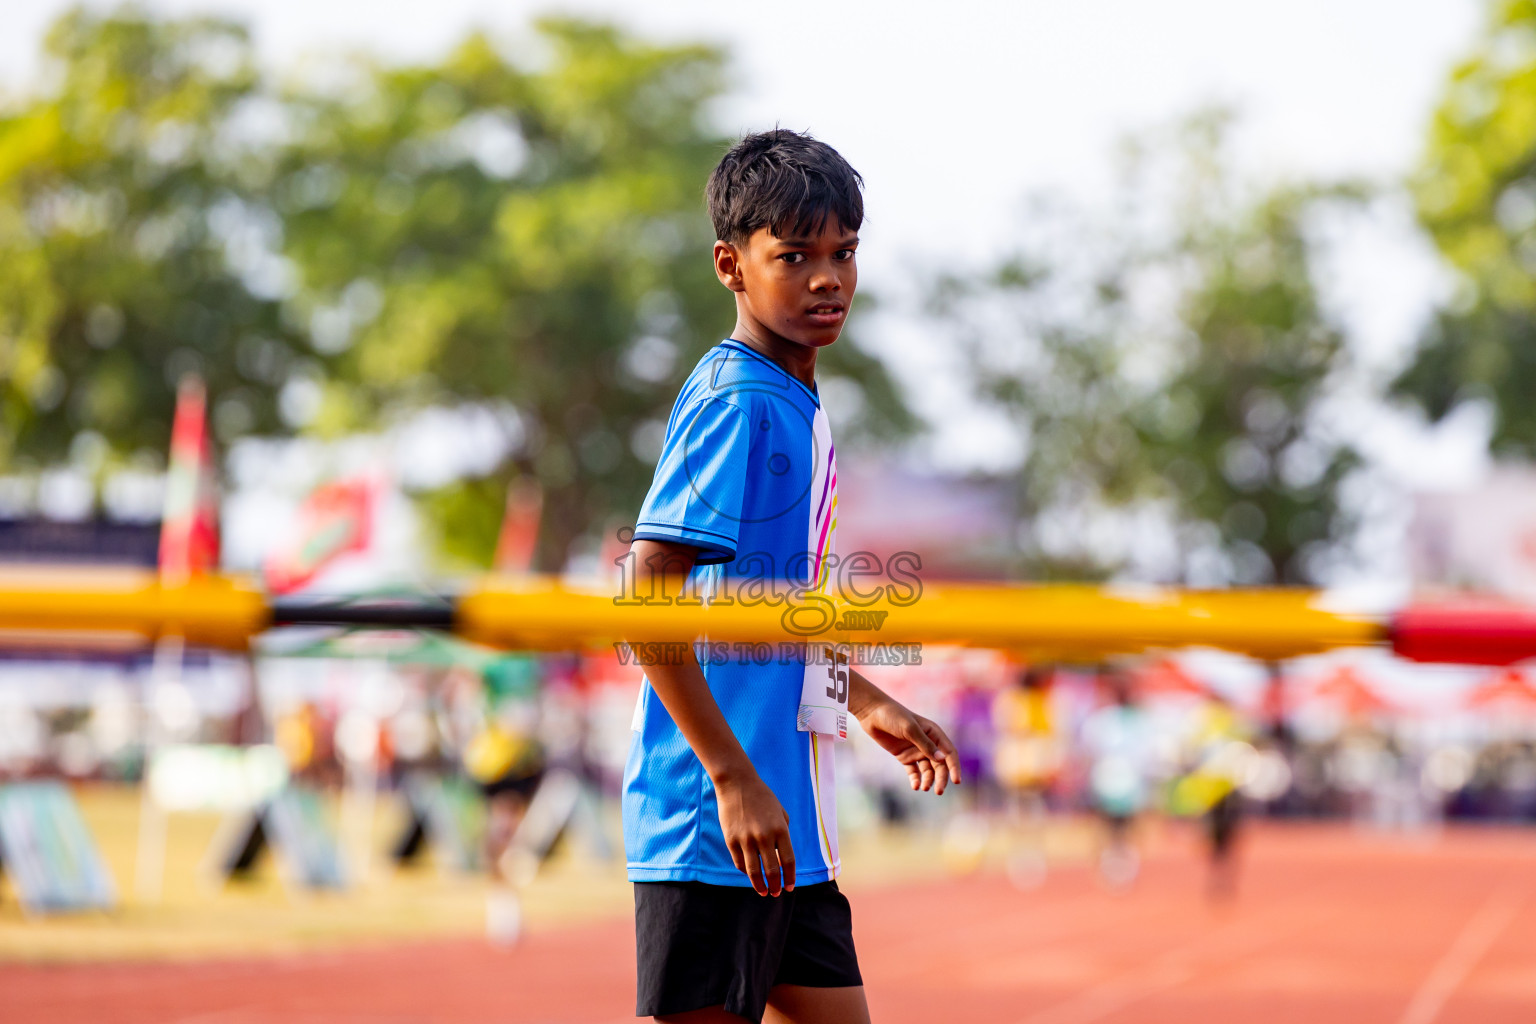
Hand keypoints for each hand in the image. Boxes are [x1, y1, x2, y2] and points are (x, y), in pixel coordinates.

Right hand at [714, 773, 795, 895]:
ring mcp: (746, 839)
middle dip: (775, 886)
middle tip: (776, 893)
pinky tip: (750, 875)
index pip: (788, 861)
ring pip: (754, 872)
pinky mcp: (731, 840)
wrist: (737, 784)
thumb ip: (783, 833)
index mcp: (780, 829)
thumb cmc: (762, 797)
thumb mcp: (780, 812)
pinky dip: (746, 872)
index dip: (789, 877)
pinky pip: (739, 863)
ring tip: (764, 892)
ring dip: (760, 886)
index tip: (789, 887)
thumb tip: (781, 855)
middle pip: (772, 870)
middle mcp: (764, 836)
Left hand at [856, 697, 961, 794]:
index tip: (956, 781)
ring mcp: (916, 750)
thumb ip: (925, 744)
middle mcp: (927, 743)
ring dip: (928, 780)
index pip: (949, 753)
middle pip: (940, 765)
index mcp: (934, 733)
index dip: (954, 767)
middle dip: (941, 778)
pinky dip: (916, 779)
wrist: (872, 713)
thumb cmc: (893, 716)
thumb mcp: (910, 729)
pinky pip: (913, 771)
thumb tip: (942, 759)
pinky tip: (915, 786)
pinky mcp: (904, 756)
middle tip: (939, 792)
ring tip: (924, 788)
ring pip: (928, 770)